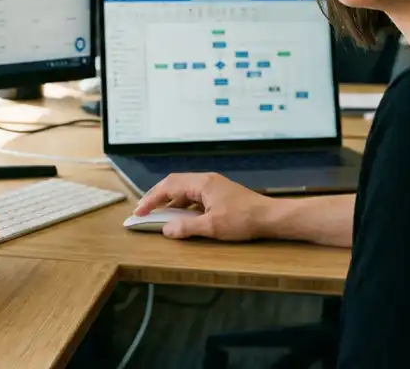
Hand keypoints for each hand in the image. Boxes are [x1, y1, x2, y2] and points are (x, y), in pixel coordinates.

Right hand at [133, 172, 276, 240]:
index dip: (151, 199)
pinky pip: (193, 194)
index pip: (169, 187)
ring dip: (169, 200)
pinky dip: (181, 203)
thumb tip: (166, 229)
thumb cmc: (243, 220)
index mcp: (202, 183)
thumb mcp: (213, 227)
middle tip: (143, 210)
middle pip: (174, 183)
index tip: (139, 211)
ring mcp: (213, 185)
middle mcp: (205, 180)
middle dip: (157, 196)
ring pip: (183, 188)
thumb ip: (187, 227)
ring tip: (157, 213)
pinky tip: (180, 214)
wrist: (270, 217)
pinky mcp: (218, 193)